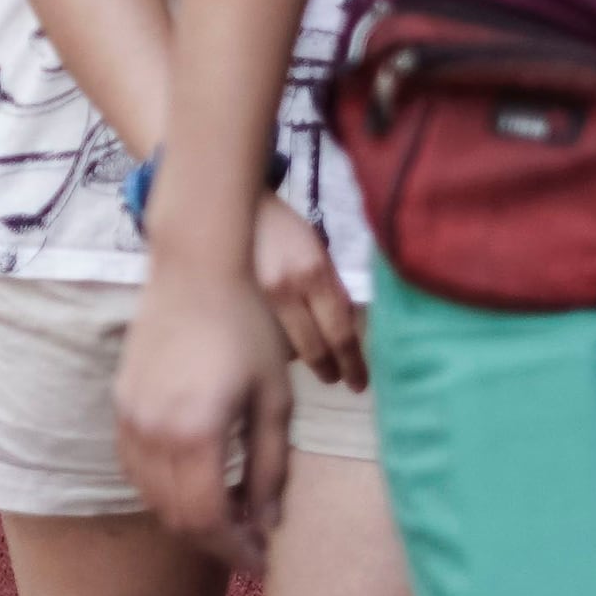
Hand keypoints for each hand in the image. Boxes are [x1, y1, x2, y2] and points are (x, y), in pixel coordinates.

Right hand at [118, 240, 293, 568]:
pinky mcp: (121, 404)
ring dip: (186, 518)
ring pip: (151, 496)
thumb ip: (271, 465)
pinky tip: (190, 486)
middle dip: (214, 541)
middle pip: (176, 516)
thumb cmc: (247, 327)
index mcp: (197, 432)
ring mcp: (130, 417)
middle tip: (248, 546)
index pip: (210, 518)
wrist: (196, 270)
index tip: (261, 561)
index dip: (236, 549)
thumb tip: (268, 521)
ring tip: (226, 519)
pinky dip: (160, 490)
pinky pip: (134, 467)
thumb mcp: (274, 399)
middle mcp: (154, 431)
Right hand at [253, 198, 365, 391]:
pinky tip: (285, 347)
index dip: (352, 363)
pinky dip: (280, 347)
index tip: (359, 384)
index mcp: (315, 273)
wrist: (235, 212)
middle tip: (339, 381)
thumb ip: (332, 288)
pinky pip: (266, 338)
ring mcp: (258, 300)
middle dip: (330, 369)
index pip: (340, 331)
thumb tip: (346, 326)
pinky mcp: (238, 306)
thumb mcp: (319, 252)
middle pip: (315, 347)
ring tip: (319, 366)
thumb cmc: (284, 228)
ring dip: (307, 359)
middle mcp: (287, 290)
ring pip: (288, 348)